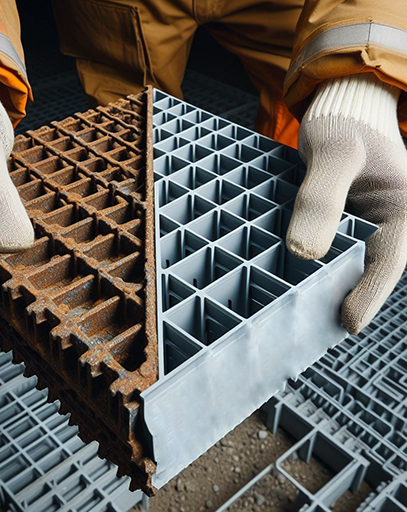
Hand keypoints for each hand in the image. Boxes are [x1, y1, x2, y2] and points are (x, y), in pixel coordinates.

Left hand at [287, 73, 406, 333]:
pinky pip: (335, 249)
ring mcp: (367, 226)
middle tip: (315, 326)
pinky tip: (292, 276)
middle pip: (370, 268)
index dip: (370, 293)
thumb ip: (321, 199)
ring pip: (352, 263)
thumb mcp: (334, 153)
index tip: (347, 323)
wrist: (343, 111)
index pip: (390, 259)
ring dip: (331, 284)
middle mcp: (389, 223)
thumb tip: (303, 251)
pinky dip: (317, 264)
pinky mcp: (346, 224)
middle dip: (348, 296)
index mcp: (402, 209)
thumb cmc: (344, 126)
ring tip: (300, 311)